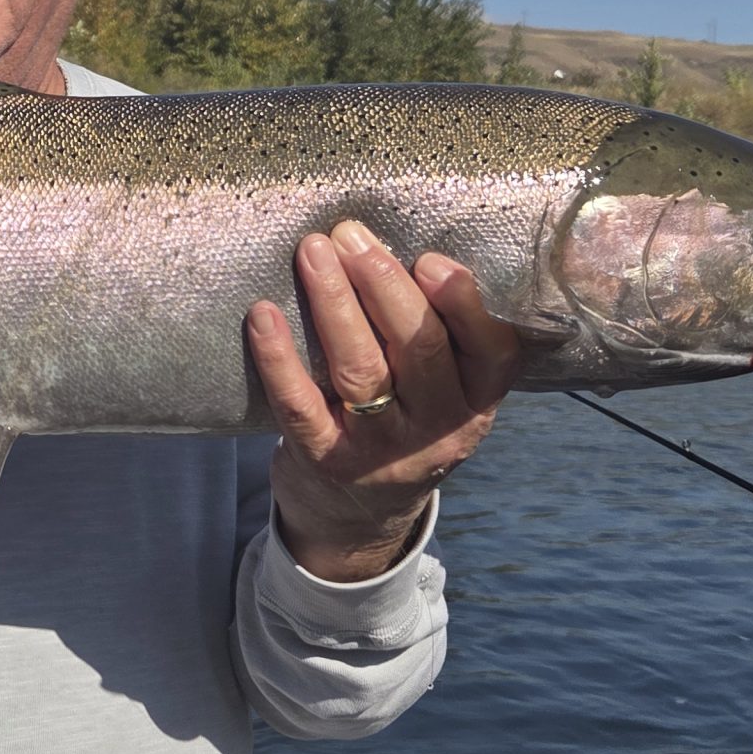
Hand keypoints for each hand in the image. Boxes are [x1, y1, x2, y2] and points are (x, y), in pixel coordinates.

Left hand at [246, 218, 521, 583]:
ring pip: (361, 369)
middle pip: (420, 349)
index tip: (429, 258)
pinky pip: (300, 405)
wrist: (358, 518)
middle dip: (384, 284)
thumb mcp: (442, 391)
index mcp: (476, 402)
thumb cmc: (401, 421)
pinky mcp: (326, 461)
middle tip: (350, 235)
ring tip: (313, 253)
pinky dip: (279, 358)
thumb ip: (440, 332)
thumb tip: (394, 243)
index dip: (463, 303)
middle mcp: (437, 428)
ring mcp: (381, 450)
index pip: (490, 351)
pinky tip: (262, 315)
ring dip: (335, 303)